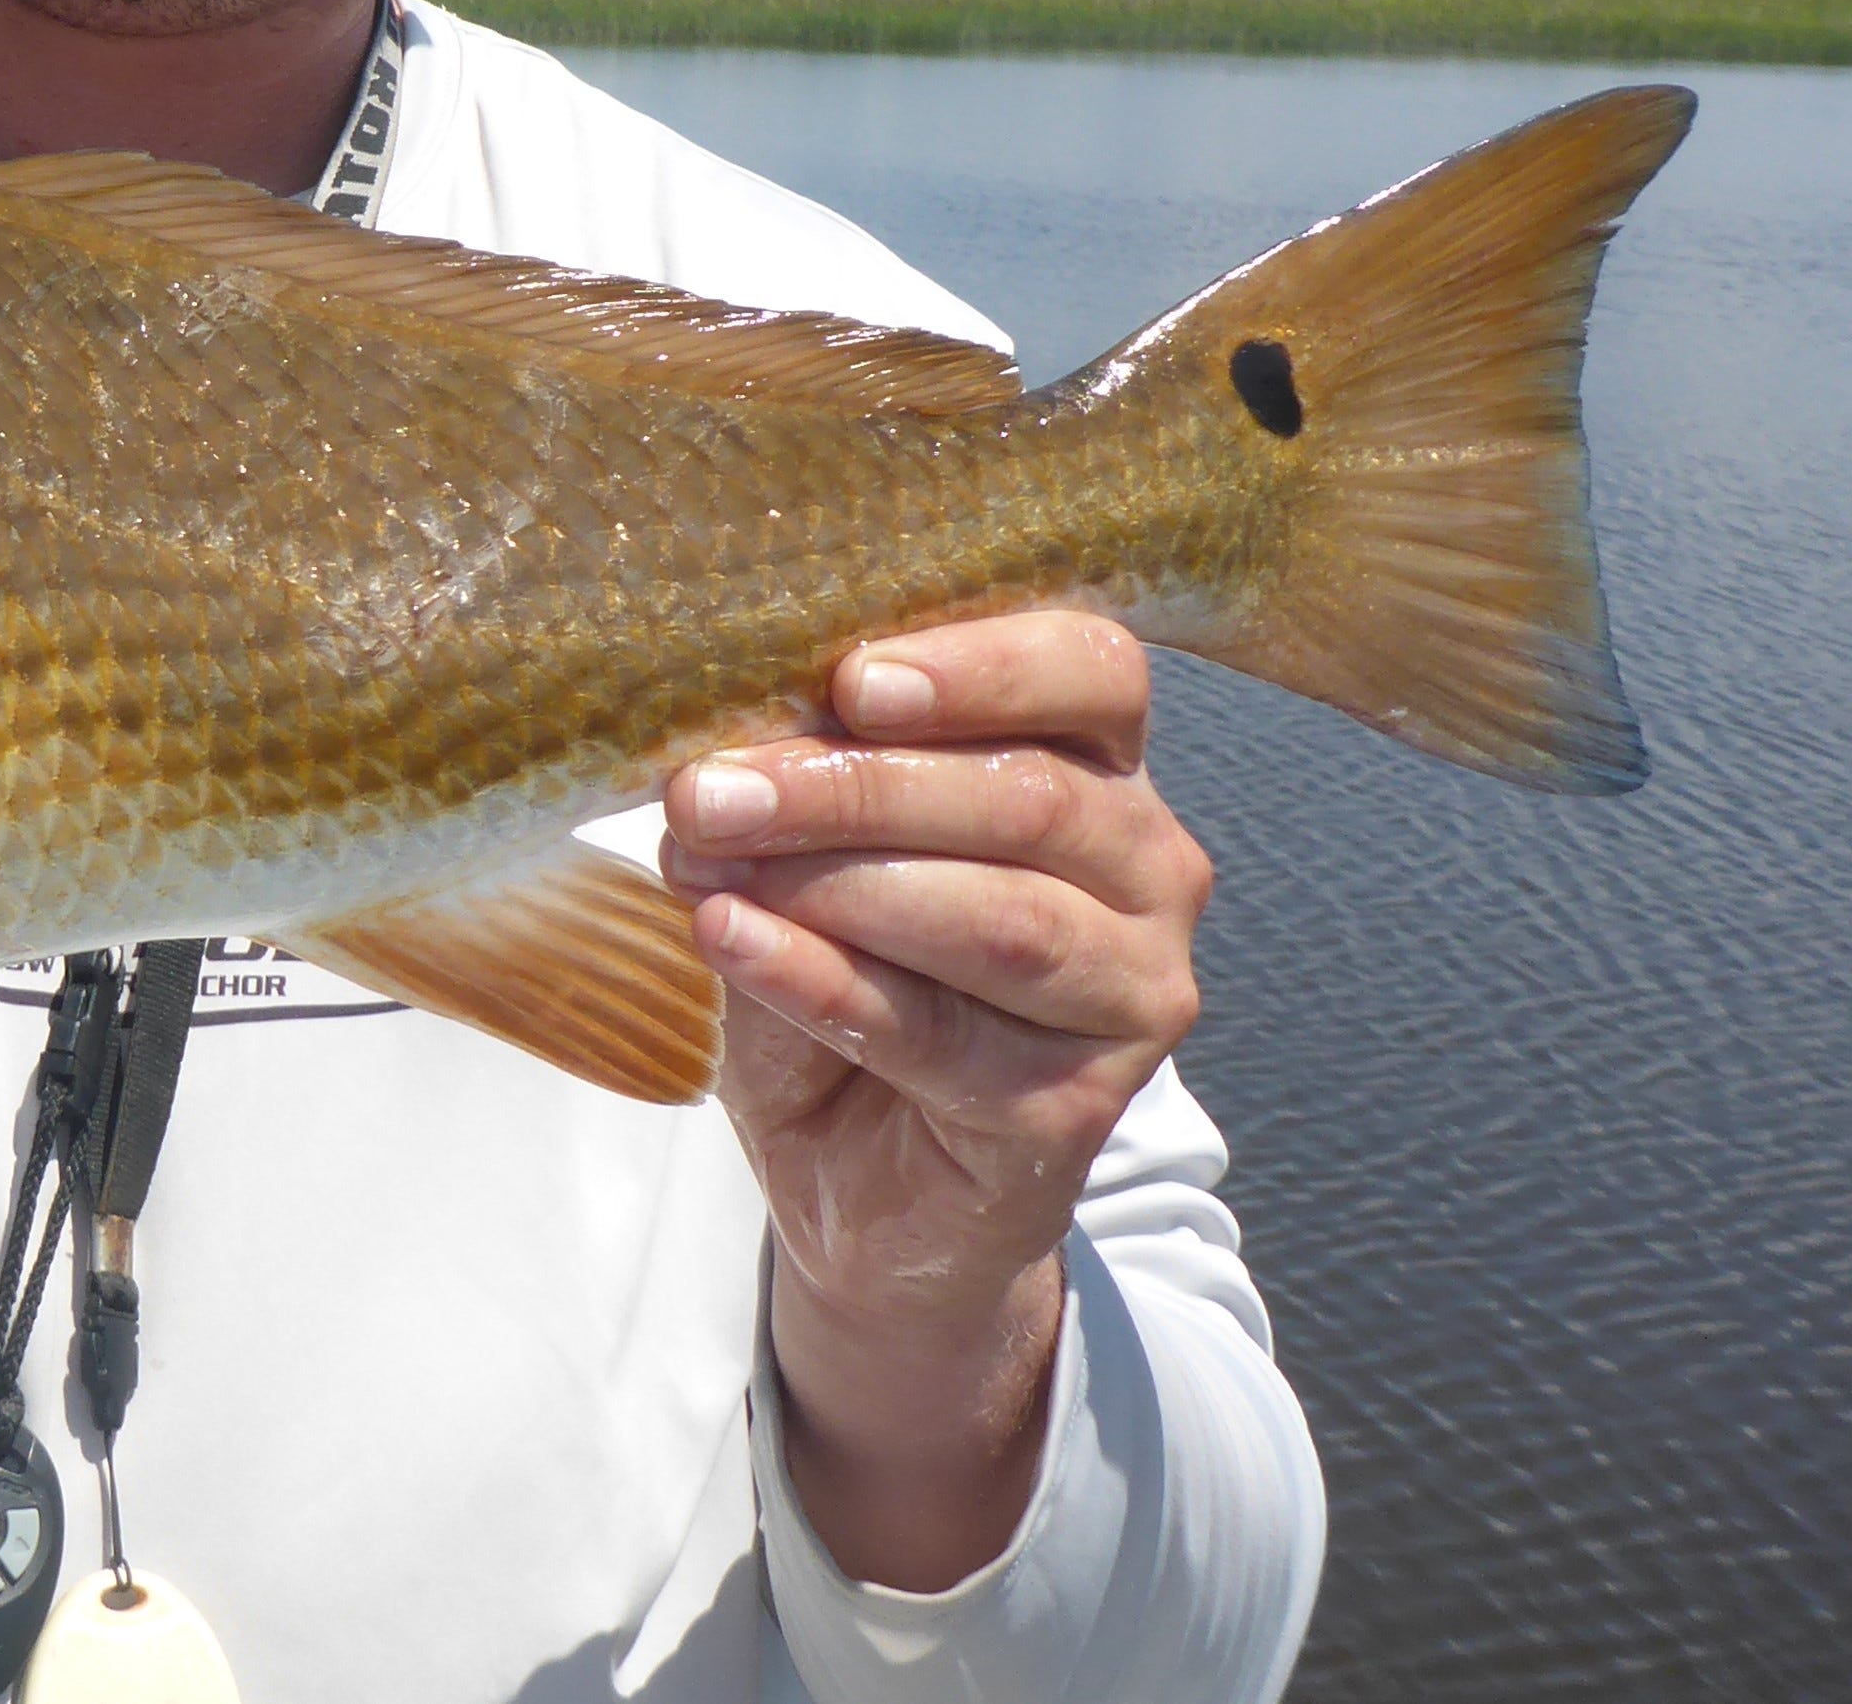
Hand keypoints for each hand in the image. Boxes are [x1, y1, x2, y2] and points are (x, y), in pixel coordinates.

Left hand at [655, 611, 1206, 1590]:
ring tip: (705, 864)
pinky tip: (730, 939)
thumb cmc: (848, 980)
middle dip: (852, 786)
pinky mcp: (1077, 1110)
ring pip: (1000, 919)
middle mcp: (1146, 872)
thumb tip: (716, 757)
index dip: (982, 665)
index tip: (853, 678)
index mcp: (1097, 769)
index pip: (1093, 672)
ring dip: (834, 883)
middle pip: (1027, 799)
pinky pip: (939, 1033)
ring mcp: (1129, 997)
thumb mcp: (813, 859)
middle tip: (707, 789)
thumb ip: (798, 794)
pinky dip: (820, 977)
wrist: (863, 1186)